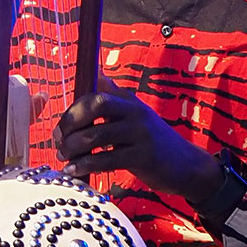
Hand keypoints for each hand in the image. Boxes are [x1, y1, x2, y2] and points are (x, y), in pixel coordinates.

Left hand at [53, 79, 222, 202]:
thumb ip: (115, 99)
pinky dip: (86, 166)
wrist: (187, 166)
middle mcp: (135, 111)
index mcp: (129, 100)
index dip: (73, 110)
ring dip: (74, 148)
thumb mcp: (135, 116)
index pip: (95, 94)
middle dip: (71, 122)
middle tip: (58, 141)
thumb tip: (97, 74)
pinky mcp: (143, 156)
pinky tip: (75, 172)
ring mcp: (141, 133)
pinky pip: (107, 159)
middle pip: (96, 105)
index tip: (61, 128)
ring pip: (98, 134)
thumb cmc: (153, 142)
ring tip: (64, 159)